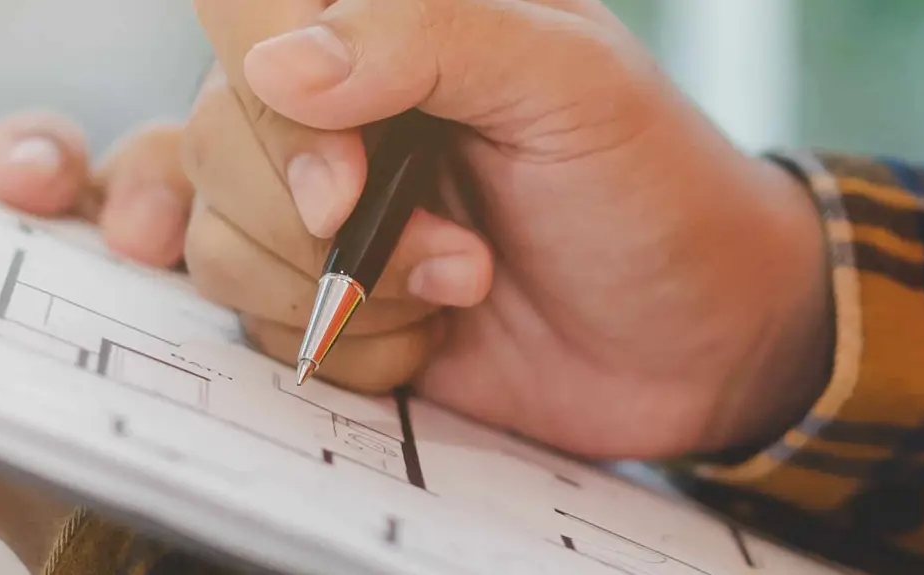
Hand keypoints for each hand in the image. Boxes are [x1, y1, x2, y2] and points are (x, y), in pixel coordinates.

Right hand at [177, 0, 835, 458]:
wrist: (707, 346)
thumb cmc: (660, 189)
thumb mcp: (574, 81)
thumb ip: (430, 36)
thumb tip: (279, 64)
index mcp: (396, 18)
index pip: (242, 11)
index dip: (273, 104)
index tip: (349, 181)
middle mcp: (341, 100)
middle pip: (216, 139)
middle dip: (324, 223)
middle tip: (460, 254)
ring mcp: (322, 202)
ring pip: (221, 239)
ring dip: (347, 294)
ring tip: (465, 286)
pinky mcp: (325, 300)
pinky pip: (251, 326)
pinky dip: (345, 348)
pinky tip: (424, 337)